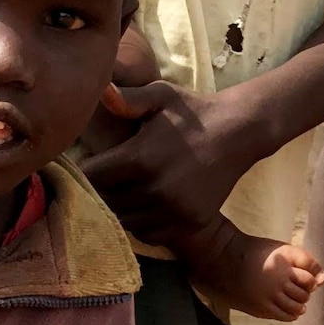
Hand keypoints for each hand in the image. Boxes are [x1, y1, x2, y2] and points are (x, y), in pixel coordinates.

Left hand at [79, 81, 255, 237]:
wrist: (240, 131)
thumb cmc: (193, 111)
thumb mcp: (160, 95)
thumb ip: (128, 98)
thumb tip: (101, 90)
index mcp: (140, 158)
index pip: (91, 176)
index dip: (84, 170)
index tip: (88, 163)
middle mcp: (155, 189)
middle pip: (105, 201)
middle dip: (100, 190)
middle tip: (106, 178)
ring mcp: (174, 210)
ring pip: (126, 220)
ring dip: (120, 208)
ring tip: (124, 190)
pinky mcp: (190, 223)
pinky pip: (150, 234)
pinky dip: (141, 222)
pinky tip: (145, 204)